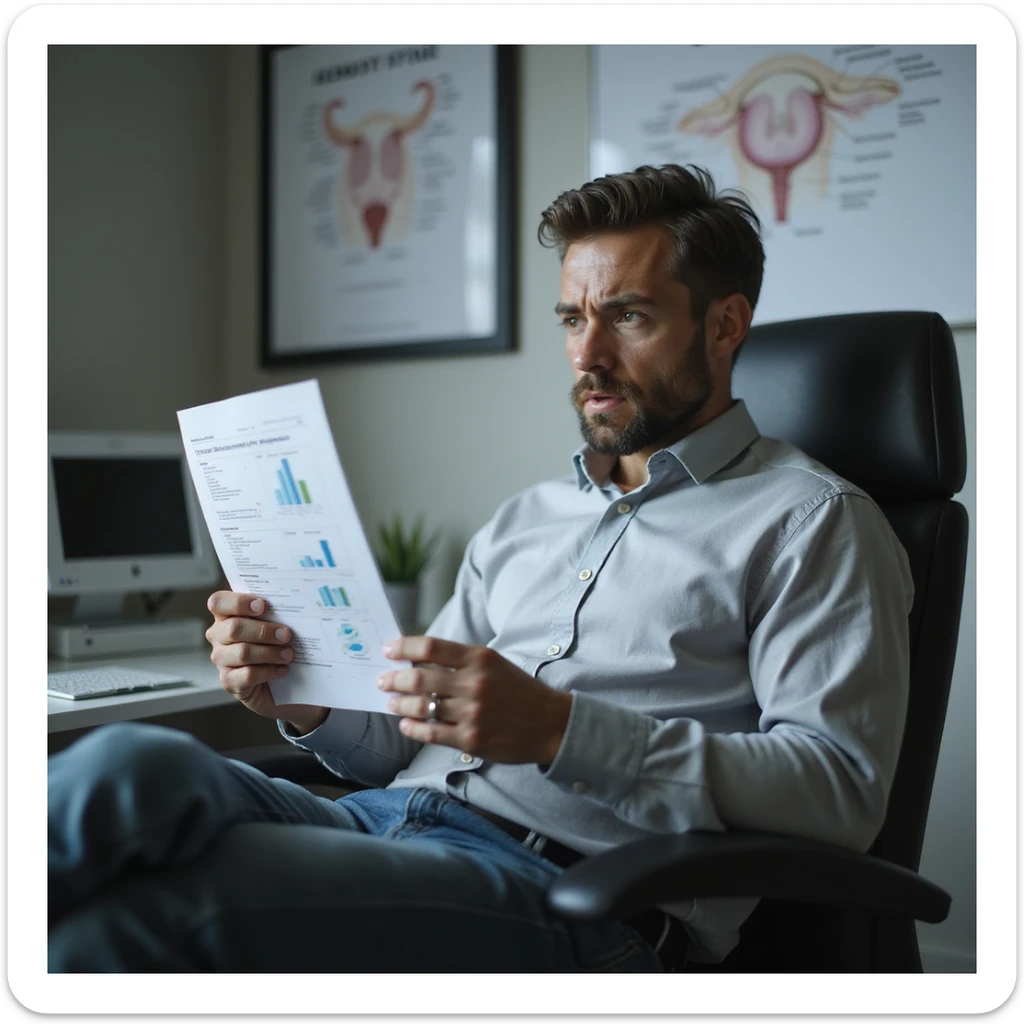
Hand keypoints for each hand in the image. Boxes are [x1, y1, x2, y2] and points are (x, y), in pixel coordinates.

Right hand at [205, 591, 328, 733]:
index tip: (262, 605)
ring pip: (242, 652)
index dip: (238, 602)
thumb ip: (272, 613)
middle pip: (234, 628)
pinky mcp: (228, 681)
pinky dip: (269, 671)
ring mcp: (220, 659)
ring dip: (270, 653)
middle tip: (286, 635)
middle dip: (264, 631)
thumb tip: (291, 607)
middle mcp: (218, 636)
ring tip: (288, 654)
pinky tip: (282, 670)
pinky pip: (248, 675)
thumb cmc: (273, 644)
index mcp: (225, 615)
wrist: (276, 682)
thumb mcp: (271, 624)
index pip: (218, 602)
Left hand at [376, 636, 571, 765]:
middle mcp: (474, 683)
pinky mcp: (470, 739)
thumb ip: (460, 660)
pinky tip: (406, 724)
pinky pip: (430, 733)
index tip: (388, 650)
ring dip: (400, 704)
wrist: (550, 723)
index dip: (403, 647)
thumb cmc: (519, 690)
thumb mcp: (494, 663)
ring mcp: (471, 713)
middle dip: (394, 678)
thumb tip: (419, 660)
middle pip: (419, 678)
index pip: (430, 647)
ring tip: (392, 702)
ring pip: (421, 706)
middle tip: (383, 680)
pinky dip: (413, 728)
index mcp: (479, 658)